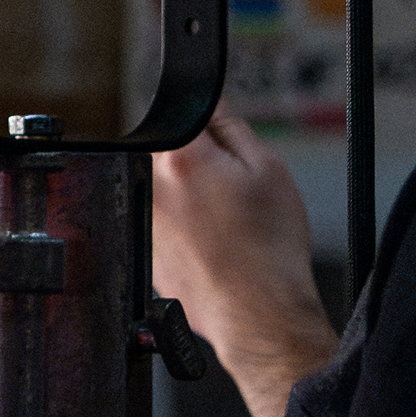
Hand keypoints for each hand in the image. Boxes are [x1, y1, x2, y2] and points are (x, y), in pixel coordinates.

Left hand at [151, 114, 338, 416]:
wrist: (260, 314)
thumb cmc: (269, 247)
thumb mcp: (267, 167)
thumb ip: (231, 125)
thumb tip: (211, 102)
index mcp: (178, 158)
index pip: (187, 117)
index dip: (215, 132)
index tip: (230, 152)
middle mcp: (150, 189)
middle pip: (174, 157)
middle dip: (204, 167)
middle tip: (237, 196)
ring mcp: (146, 226)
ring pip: (171, 196)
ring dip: (195, 204)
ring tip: (231, 229)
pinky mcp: (149, 257)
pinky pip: (169, 232)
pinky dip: (191, 236)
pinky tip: (219, 250)